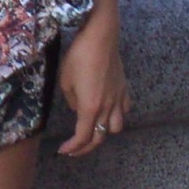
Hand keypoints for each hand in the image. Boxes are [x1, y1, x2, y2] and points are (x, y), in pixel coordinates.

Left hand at [57, 5, 130, 157]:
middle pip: (99, 137)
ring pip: (116, 127)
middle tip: (74, 150)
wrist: (100, 37)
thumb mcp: (66, 81)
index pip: (83, 137)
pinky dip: (117, 115)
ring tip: (93, 130)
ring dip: (104, 133)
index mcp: (90, 108)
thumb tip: (79, 108)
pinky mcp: (124, 88)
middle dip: (85, 147)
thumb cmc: (79, 57)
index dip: (73, 148)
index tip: (63, 151)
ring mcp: (118, 98)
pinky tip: (108, 111)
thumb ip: (72, 100)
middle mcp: (107, 107)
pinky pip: (124, 109)